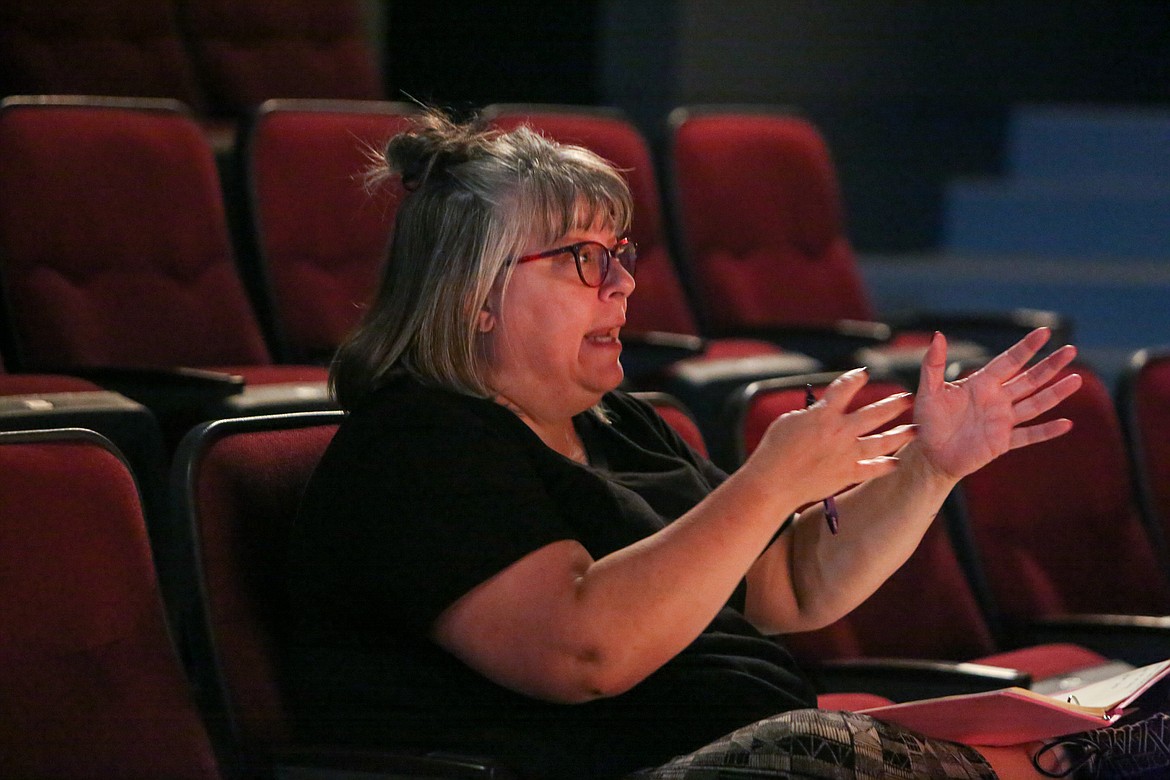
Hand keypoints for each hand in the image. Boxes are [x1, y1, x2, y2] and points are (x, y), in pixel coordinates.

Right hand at [751, 368, 915, 507]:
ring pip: (882, 442)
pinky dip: (885, 466)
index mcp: (823, 414)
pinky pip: (872, 469)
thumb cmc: (774, 449)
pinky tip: (895, 463)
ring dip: (901, 435)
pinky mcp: (847, 474)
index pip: (845, 388)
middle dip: (894, 404)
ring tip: (915, 431)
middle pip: (875, 413)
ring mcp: (846, 454)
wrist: (773, 482)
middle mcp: (840, 432)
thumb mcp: (788, 421)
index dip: (856, 378)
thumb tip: (822, 410)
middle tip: (908, 398)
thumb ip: (811, 413)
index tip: (864, 374)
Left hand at [913, 327, 1081, 480]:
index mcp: (981, 384)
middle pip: (1029, 379)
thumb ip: (933, 365)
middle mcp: (996, 400)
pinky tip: (1066, 424)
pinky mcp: (1002, 443)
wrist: (929, 454)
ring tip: (1077, 380)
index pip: (1008, 361)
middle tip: (1070, 350)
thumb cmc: (927, 421)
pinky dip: (1046, 431)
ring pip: (1035, 404)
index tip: (1045, 332)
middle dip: (1049, 366)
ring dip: (1055, 393)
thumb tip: (938, 335)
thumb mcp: (928, 391)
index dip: (1026, 348)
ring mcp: (1002, 421)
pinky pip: (1029, 436)